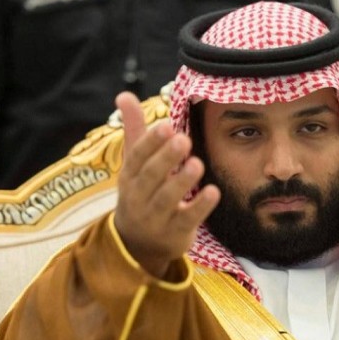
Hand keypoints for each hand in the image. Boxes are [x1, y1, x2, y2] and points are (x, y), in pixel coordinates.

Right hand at [113, 92, 219, 277]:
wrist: (137, 245)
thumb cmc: (140, 194)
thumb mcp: (134, 165)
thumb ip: (134, 131)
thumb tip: (124, 94)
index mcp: (130, 176)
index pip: (137, 157)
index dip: (151, 142)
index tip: (166, 125)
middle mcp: (139, 196)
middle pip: (151, 176)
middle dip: (166, 158)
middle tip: (184, 139)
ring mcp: (156, 217)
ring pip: (167, 198)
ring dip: (182, 181)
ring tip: (197, 163)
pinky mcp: (175, 233)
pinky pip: (188, 219)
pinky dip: (200, 207)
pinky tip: (215, 192)